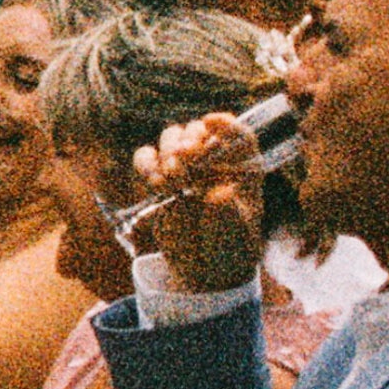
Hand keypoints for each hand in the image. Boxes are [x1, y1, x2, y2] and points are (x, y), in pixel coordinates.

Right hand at [127, 111, 265, 297]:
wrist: (203, 266)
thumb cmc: (229, 245)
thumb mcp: (235, 231)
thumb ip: (229, 212)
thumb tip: (219, 194)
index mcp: (242, 168)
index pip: (238, 136)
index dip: (226, 125)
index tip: (211, 122)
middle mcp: (215, 161)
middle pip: (200, 131)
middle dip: (190, 139)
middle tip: (185, 155)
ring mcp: (185, 167)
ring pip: (172, 137)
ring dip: (168, 149)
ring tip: (171, 175)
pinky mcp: (159, 177)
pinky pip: (146, 157)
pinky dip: (146, 162)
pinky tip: (152, 180)